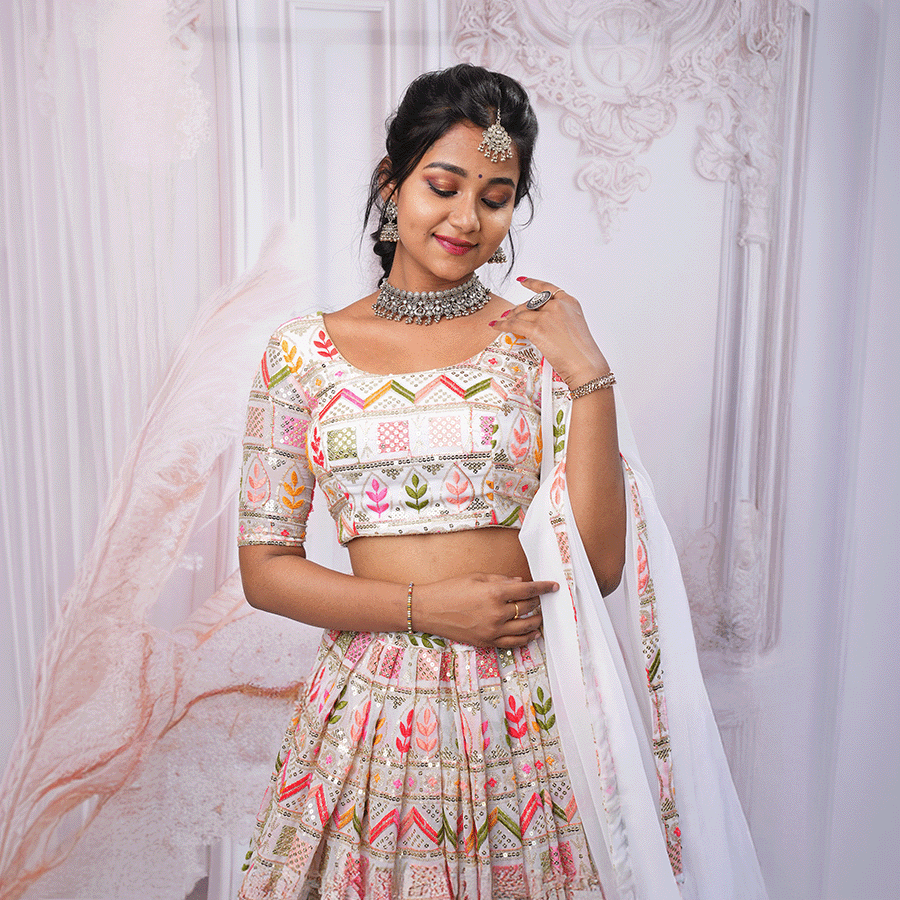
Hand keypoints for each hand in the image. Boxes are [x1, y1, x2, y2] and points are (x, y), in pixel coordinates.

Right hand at [415, 573, 554, 647]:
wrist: (428, 610)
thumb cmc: (449, 589)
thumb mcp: (476, 577)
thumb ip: (501, 580)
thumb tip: (520, 583)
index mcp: (495, 593)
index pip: (528, 591)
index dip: (543, 587)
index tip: (553, 586)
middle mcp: (496, 613)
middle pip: (528, 609)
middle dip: (539, 603)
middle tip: (543, 599)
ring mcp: (492, 630)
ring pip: (525, 628)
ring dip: (536, 621)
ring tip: (541, 617)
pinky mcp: (486, 642)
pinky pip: (512, 643)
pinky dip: (525, 638)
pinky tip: (532, 633)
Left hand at [489, 276, 609, 389]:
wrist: (586, 365)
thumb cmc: (582, 353)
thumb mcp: (574, 328)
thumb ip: (559, 319)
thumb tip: (542, 322)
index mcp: (569, 302)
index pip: (547, 288)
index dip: (532, 283)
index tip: (522, 280)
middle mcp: (557, 306)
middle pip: (530, 302)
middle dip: (518, 309)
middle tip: (510, 314)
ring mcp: (547, 316)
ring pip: (520, 313)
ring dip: (509, 317)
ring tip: (502, 321)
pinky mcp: (537, 329)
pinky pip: (513, 324)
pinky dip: (502, 325)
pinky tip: (496, 325)